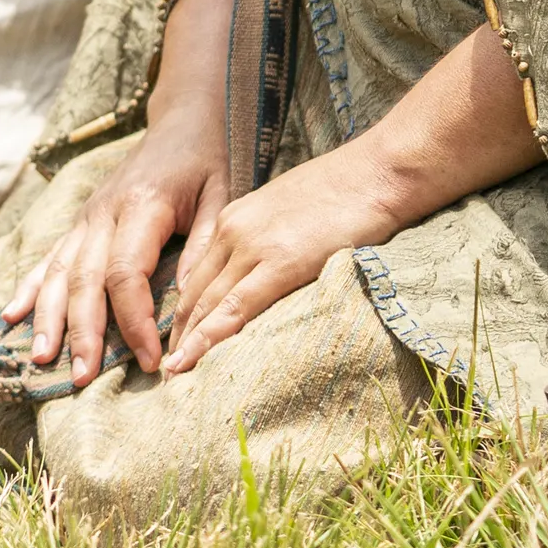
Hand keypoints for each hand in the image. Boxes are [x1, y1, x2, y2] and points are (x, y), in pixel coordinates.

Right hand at [6, 108, 226, 385]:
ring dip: (48, 318)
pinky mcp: (80, 222)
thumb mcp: (221, 194)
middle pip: (84, 279)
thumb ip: (203, 245)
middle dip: (82, 332)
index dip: (133, 320)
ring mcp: (86, 217)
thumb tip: (187, 300)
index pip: (125, 273)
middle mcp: (104, 212)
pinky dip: (29, 288)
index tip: (149, 359)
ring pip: (58, 271)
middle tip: (81, 378)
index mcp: (142, 206)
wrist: (181, 120)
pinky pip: (49, 257)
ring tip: (41, 358)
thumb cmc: (206, 161)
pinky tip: (11, 317)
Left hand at [161, 141, 415, 375]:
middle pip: (194, 292)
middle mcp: (234, 230)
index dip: (185, 313)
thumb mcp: (292, 210)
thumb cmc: (349, 192)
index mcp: (236, 217)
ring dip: (186, 342)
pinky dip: (208, 338)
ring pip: (206, 304)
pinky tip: (190, 360)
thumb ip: (271, 239)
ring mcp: (254, 246)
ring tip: (170, 376)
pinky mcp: (280, 263)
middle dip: (178, 333)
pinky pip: (234, 309)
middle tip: (166, 369)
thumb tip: (267, 272)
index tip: (177, 341)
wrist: (380, 170)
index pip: (197, 275)